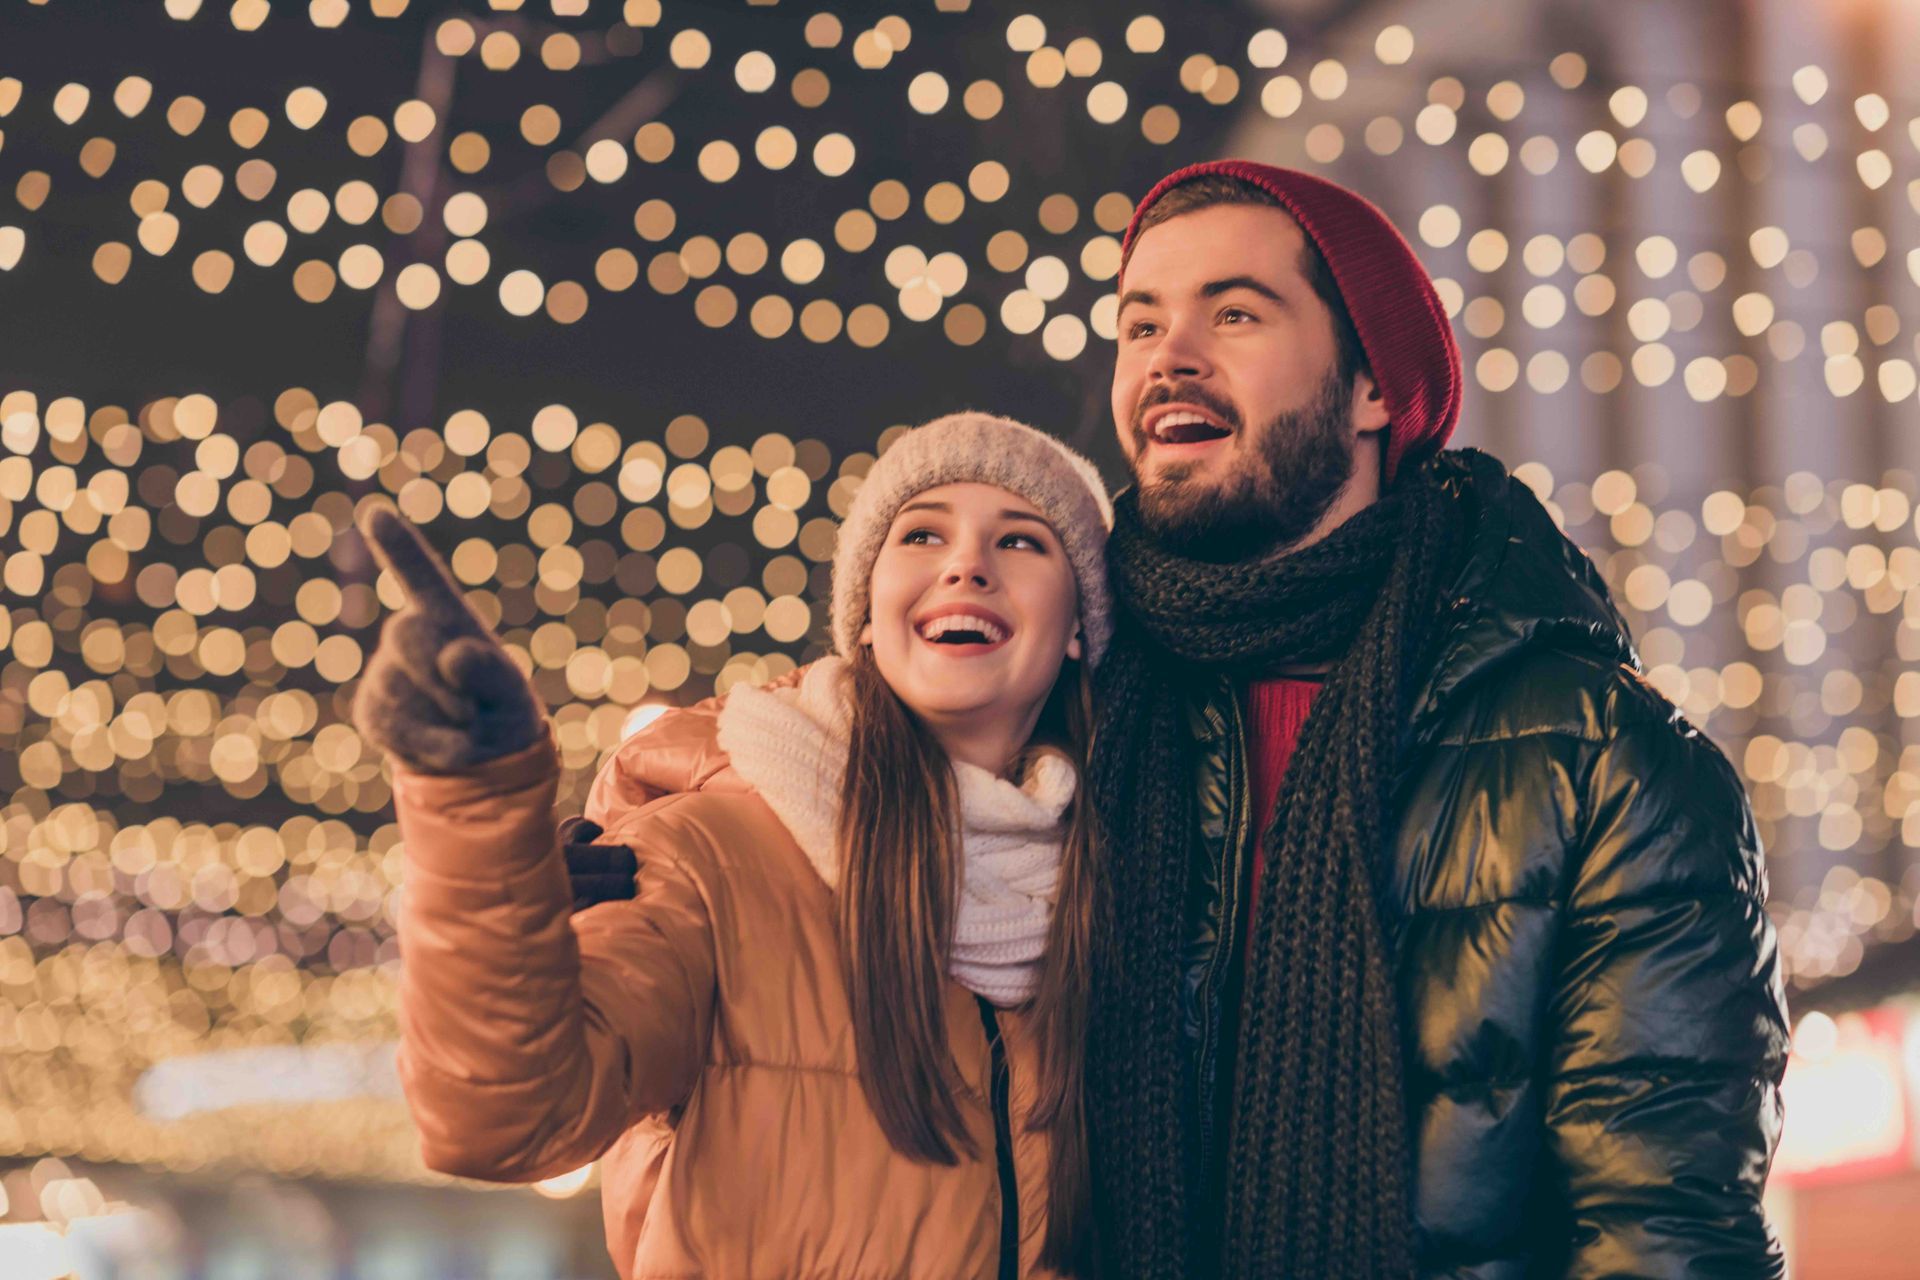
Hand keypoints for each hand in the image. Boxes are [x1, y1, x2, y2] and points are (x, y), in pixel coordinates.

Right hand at [352, 503, 546, 773]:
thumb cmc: (502, 709)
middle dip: (441, 673)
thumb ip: (492, 672)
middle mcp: (409, 632)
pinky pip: (392, 725)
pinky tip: (444, 743)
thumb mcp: (513, 692)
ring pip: (399, 688)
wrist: (483, 759)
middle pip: (407, 634)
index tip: (376, 513)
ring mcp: (384, 670)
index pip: (420, 574)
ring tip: (465, 724)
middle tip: (474, 705)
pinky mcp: (372, 710)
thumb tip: (453, 655)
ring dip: (444, 717)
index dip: (397, 545)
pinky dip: (428, 743)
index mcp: (448, 616)